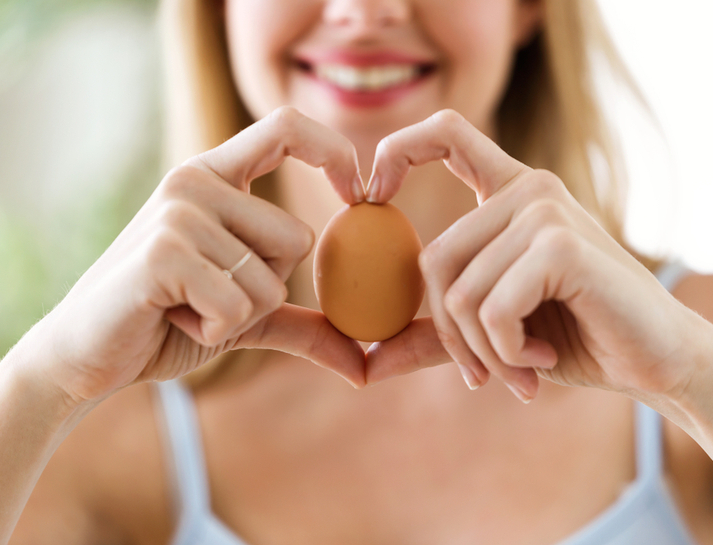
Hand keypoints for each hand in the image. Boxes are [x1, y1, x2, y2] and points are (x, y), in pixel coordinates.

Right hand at [22, 106, 366, 406]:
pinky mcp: (165, 250)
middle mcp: (196, 180)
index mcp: (215, 176)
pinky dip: (215, 330)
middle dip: (267, 289)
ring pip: (271, 279)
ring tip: (184, 306)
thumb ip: (303, 325)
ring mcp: (179, 210)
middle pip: (298, 239)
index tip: (358, 194)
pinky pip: (239, 305)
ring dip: (238, 315)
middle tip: (208, 294)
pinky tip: (172, 319)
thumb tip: (364, 365)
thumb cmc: (169, 324)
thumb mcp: (246, 317)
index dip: (334, 151)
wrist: (88, 355)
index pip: (287, 127)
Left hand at [364, 110, 702, 402]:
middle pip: (433, 259)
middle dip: (452, 334)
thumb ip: (434, 336)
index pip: (447, 133)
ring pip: (459, 291)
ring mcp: (544, 211)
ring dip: (482, 350)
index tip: (370, 195)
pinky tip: (541, 359)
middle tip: (481, 374)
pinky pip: (492, 309)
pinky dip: (506, 352)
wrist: (653, 361)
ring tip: (519, 368)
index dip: (397, 149)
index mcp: (509, 193)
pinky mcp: (560, 245)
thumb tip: (366, 361)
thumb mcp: (491, 333)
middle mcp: (527, 190)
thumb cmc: (572, 336)